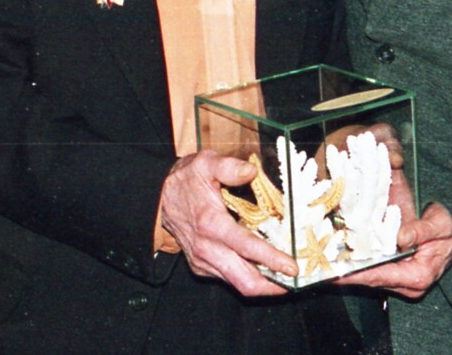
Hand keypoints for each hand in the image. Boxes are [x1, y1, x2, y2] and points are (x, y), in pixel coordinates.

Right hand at [158, 152, 294, 296]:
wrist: (157, 198)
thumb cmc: (184, 180)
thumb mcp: (204, 163)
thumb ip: (228, 166)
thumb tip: (251, 172)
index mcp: (211, 223)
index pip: (247, 248)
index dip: (272, 259)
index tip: (293, 267)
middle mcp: (207, 248)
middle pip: (244, 281)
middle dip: (273, 286)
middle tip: (295, 281)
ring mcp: (203, 261)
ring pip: (238, 284)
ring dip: (263, 284)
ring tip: (285, 277)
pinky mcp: (201, 266)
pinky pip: (228, 278)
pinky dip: (248, 276)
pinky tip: (262, 267)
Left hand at [334, 201, 451, 299]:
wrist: (446, 236)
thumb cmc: (444, 231)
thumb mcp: (440, 224)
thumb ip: (422, 230)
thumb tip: (401, 238)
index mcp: (419, 276)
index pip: (383, 276)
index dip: (359, 273)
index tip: (338, 270)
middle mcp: (407, 286)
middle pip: (371, 280)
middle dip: (347, 273)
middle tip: (322, 265)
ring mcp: (398, 283)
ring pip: (368, 278)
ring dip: (348, 270)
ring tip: (324, 262)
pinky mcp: (392, 277)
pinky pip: (371, 273)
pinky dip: (355, 266)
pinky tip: (337, 259)